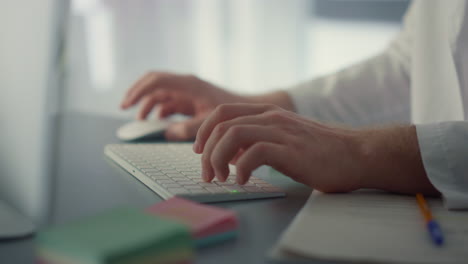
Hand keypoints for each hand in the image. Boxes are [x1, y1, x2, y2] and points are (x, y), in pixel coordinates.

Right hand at [120, 72, 244, 139]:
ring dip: (148, 105)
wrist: (246, 110)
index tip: (127, 104)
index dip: (139, 91)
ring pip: (159, 94)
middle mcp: (185, 84)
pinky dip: (159, 112)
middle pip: (153, 82)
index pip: (157, 81)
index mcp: (188, 84)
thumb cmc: (231, 113)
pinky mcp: (188, 100)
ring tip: (141, 122)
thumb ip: (188, 129)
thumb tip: (166, 133)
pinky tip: (158, 124)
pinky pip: (167, 103)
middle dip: (137, 93)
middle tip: (124, 107)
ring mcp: (186, 91)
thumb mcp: (208, 121)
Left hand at [193, 103, 363, 192]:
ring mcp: (281, 131)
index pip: (223, 112)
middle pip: (221, 124)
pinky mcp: (291, 150)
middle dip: (206, 150)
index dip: (204, 130)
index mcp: (267, 113)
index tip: (200, 151)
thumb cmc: (320, 151)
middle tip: (208, 174)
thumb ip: (259, 141)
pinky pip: (254, 153)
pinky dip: (240, 168)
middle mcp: (271, 117)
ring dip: (218, 158)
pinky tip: (242, 180)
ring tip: (221, 178)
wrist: (356, 154)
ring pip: (232, 135)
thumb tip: (233, 155)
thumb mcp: (284, 139)